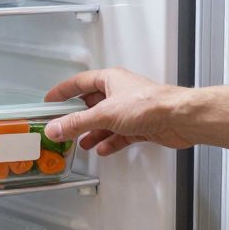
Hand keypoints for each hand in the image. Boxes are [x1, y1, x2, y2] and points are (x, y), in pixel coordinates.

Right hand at [44, 68, 192, 155]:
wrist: (178, 118)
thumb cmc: (149, 104)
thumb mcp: (104, 114)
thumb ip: (77, 123)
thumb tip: (55, 128)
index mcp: (110, 80)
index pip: (79, 83)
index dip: (63, 92)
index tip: (50, 101)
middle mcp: (119, 92)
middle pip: (91, 105)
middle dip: (77, 118)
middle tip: (63, 128)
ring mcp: (130, 110)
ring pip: (105, 122)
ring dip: (93, 132)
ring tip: (80, 142)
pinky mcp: (141, 125)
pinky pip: (119, 134)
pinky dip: (110, 142)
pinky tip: (102, 149)